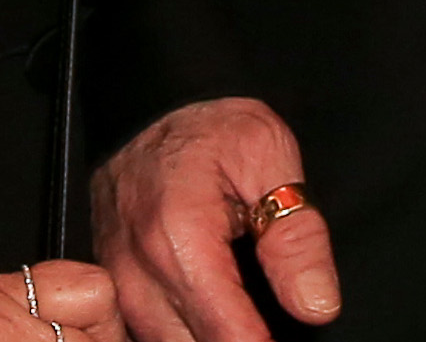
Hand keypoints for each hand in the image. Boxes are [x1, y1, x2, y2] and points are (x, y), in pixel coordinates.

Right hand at [91, 98, 338, 340]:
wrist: (145, 107)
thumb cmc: (210, 130)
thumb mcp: (269, 154)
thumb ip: (297, 234)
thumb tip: (314, 305)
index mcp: (179, 235)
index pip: (229, 338)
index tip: (290, 340)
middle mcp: (137, 269)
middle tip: (270, 326)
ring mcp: (115, 283)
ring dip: (207, 339)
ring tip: (244, 319)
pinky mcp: (111, 289)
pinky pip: (144, 336)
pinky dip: (180, 334)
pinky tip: (209, 321)